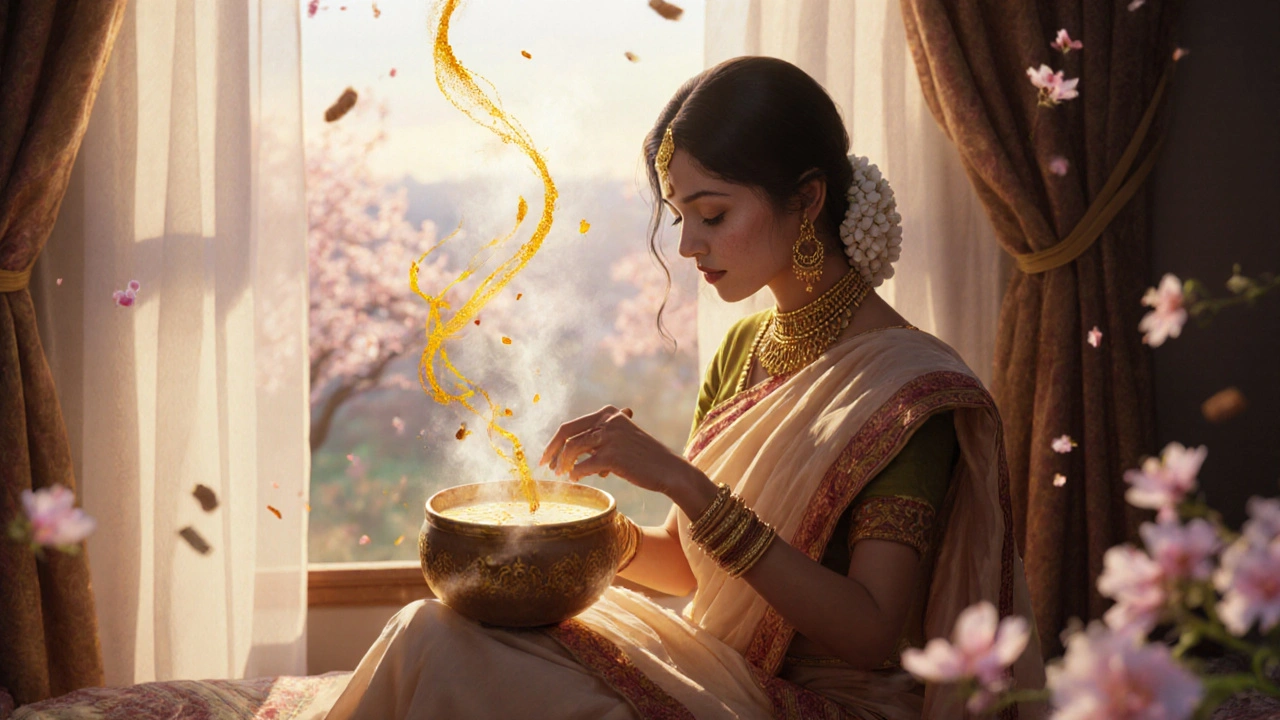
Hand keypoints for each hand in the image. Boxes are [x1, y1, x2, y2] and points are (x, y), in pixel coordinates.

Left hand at [538, 405, 693, 496]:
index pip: (571, 425)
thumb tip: (567, 454)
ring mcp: (610, 437)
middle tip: (546, 467)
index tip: (546, 456)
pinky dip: (576, 474)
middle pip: (567, 434)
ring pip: (572, 449)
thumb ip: (598, 439)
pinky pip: (583, 466)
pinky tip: (576, 480)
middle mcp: (609, 420)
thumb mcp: (621, 439)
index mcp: (609, 413)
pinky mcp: (613, 456)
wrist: (669, 470)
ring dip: (563, 464)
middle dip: (552, 452)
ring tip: (562, 476)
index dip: (554, 442)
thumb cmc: (643, 458)